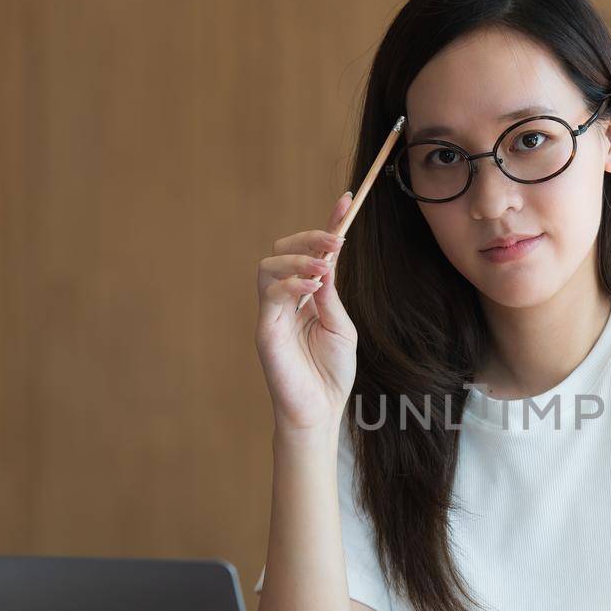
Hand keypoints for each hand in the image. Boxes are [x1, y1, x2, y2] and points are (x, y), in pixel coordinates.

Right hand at [256, 191, 358, 432]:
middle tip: (336, 240)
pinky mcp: (265, 329)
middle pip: (282, 249)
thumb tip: (328, 261)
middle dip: (309, 238)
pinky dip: (291, 284)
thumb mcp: (340, 326)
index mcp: (308, 296)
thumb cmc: (332, 372)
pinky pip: (270, 295)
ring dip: (298, 258)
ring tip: (324, 267)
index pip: (313, 252)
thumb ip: (331, 294)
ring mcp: (273, 312)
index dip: (326, 225)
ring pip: (269, 265)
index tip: (346, 201)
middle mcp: (287, 299)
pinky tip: (313, 287)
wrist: (321, 409)